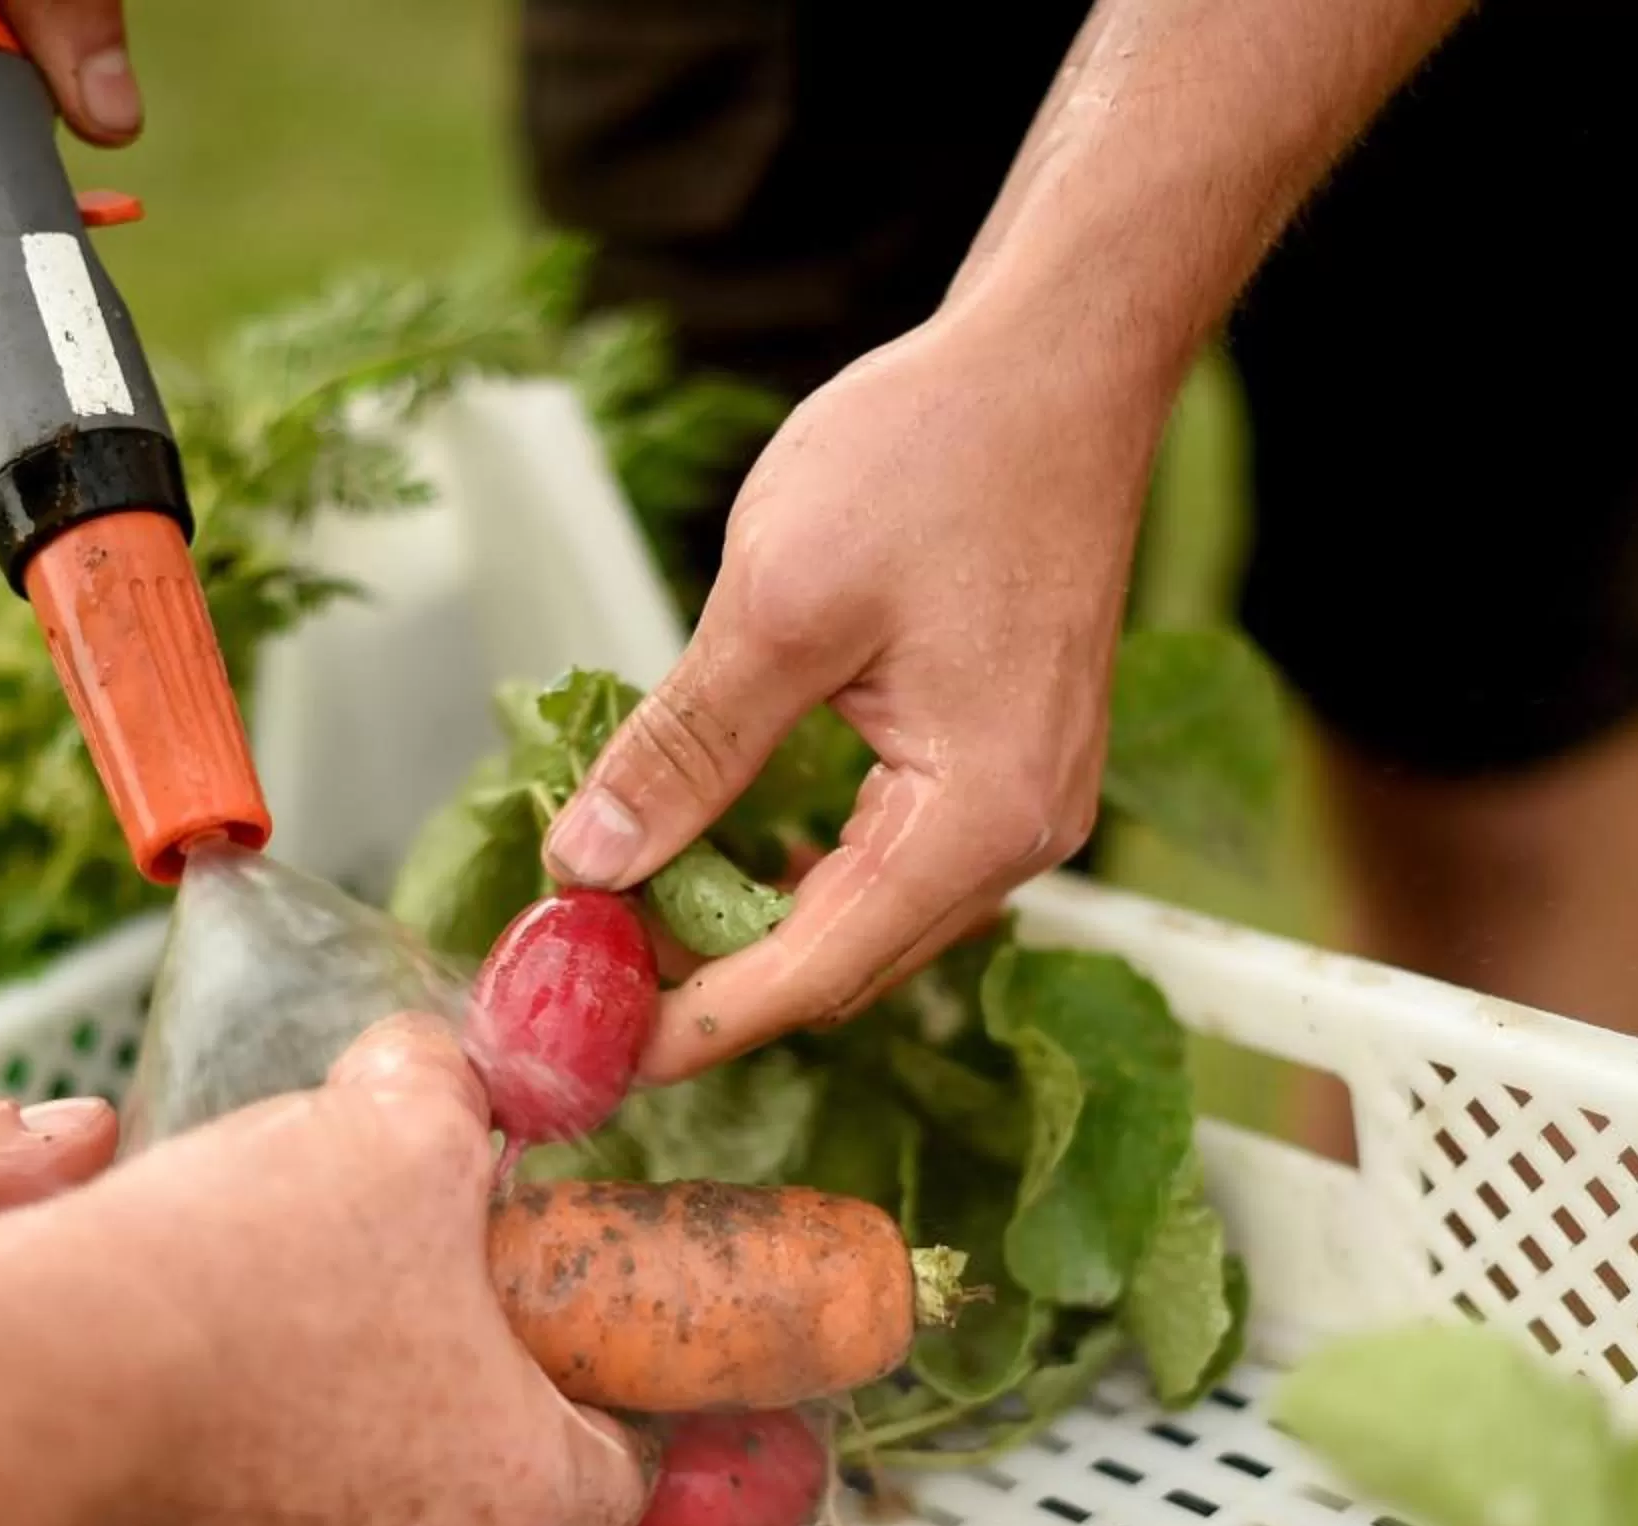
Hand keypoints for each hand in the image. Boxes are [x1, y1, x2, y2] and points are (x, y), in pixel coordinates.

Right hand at [0, 1014, 649, 1525]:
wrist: (40, 1375)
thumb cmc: (252, 1274)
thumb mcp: (401, 1126)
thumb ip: (447, 1091)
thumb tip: (436, 1068)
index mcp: (509, 1484)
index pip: (617, 1474)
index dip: (611, 1394)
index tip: (580, 1332)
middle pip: (475, 1466)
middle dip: (453, 1364)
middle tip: (412, 1264)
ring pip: (344, 1475)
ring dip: (330, 1391)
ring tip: (280, 1279)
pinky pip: (227, 1486)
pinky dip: (221, 1418)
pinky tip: (185, 1323)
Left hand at [542, 308, 1161, 1079]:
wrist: (1056, 362)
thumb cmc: (938, 455)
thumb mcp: (777, 607)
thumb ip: (682, 752)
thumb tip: (587, 862)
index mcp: (979, 819)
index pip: (813, 975)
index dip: (692, 1023)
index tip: (587, 1052)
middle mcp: (1022, 837)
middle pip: (842, 968)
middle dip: (708, 985)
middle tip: (581, 977)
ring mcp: (1024, 805)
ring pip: (864, 921)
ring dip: (749, 930)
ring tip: (628, 918)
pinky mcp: (1006, 765)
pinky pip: (892, 863)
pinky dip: (800, 875)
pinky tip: (723, 853)